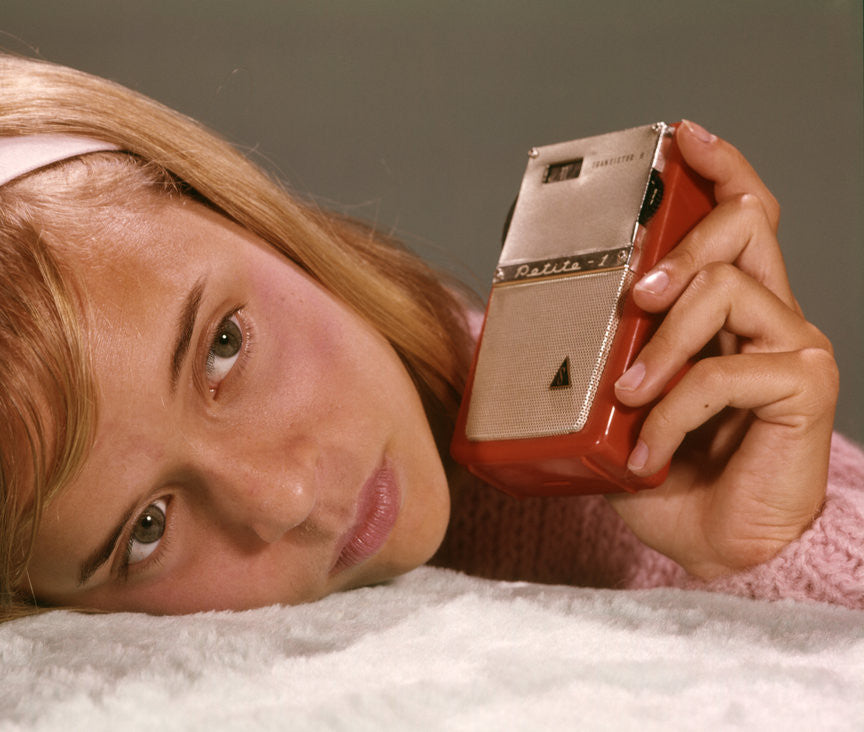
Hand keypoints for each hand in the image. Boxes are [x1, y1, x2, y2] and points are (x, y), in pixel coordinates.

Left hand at [606, 120, 838, 579]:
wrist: (709, 545)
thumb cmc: (668, 473)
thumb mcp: (619, 404)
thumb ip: (602, 358)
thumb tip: (521, 333)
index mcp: (729, 311)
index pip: (742, 218)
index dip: (720, 170)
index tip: (684, 141)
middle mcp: (768, 316)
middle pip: (744, 225)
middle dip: (678, 247)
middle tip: (633, 297)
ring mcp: (790, 347)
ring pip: (724, 291)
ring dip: (660, 345)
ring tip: (628, 397)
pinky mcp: (802, 387)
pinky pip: (724, 371)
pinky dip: (673, 410)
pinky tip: (650, 449)